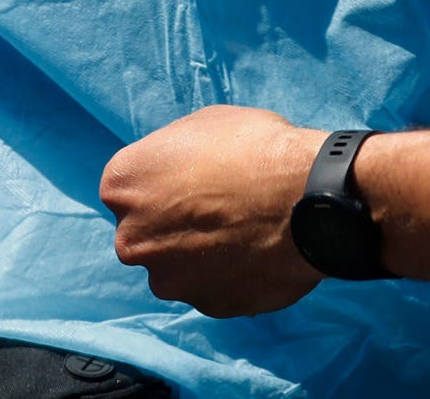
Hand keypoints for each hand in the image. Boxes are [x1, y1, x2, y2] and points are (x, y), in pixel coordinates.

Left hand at [101, 106, 327, 317]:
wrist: (308, 197)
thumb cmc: (255, 148)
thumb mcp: (204, 123)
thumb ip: (174, 153)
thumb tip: (176, 171)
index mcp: (122, 185)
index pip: (129, 185)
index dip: (163, 178)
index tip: (193, 175)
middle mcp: (132, 239)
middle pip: (147, 230)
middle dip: (174, 221)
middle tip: (217, 204)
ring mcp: (169, 279)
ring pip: (178, 265)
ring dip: (200, 253)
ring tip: (244, 229)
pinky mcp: (207, 306)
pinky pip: (214, 287)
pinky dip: (230, 273)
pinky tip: (258, 250)